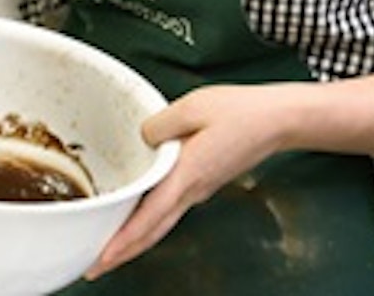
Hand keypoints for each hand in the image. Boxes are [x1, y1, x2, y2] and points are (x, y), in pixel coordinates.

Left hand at [84, 84, 285, 279]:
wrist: (278, 120)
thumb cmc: (242, 113)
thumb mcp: (192, 107)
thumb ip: (159, 123)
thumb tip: (143, 137)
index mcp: (187, 174)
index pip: (149, 217)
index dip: (123, 241)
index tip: (101, 258)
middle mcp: (193, 189)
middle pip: (152, 232)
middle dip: (122, 252)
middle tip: (95, 265)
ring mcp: (200, 189)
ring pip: (161, 224)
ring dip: (134, 239)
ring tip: (111, 246)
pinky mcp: (205, 182)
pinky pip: (171, 209)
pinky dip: (150, 222)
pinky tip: (140, 216)